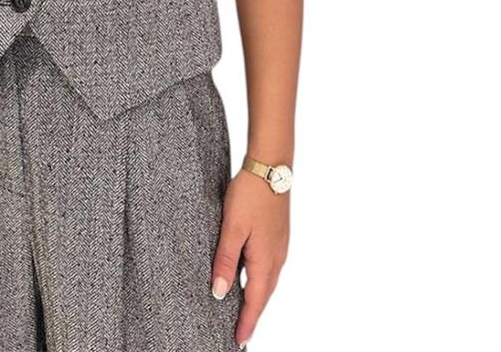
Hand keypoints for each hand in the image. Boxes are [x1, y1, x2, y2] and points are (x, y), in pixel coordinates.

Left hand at [210, 167, 289, 347]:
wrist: (271, 166)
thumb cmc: (250, 194)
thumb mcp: (232, 227)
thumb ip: (226, 261)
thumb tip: (220, 294)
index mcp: (265, 260)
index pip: (255, 301)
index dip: (246, 322)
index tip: (238, 340)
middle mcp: (277, 258)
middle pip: (263, 295)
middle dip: (252, 315)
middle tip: (239, 332)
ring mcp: (279, 246)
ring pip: (267, 281)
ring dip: (256, 298)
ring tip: (243, 311)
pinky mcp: (277, 236)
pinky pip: (268, 267)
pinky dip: (259, 280)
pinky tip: (249, 278)